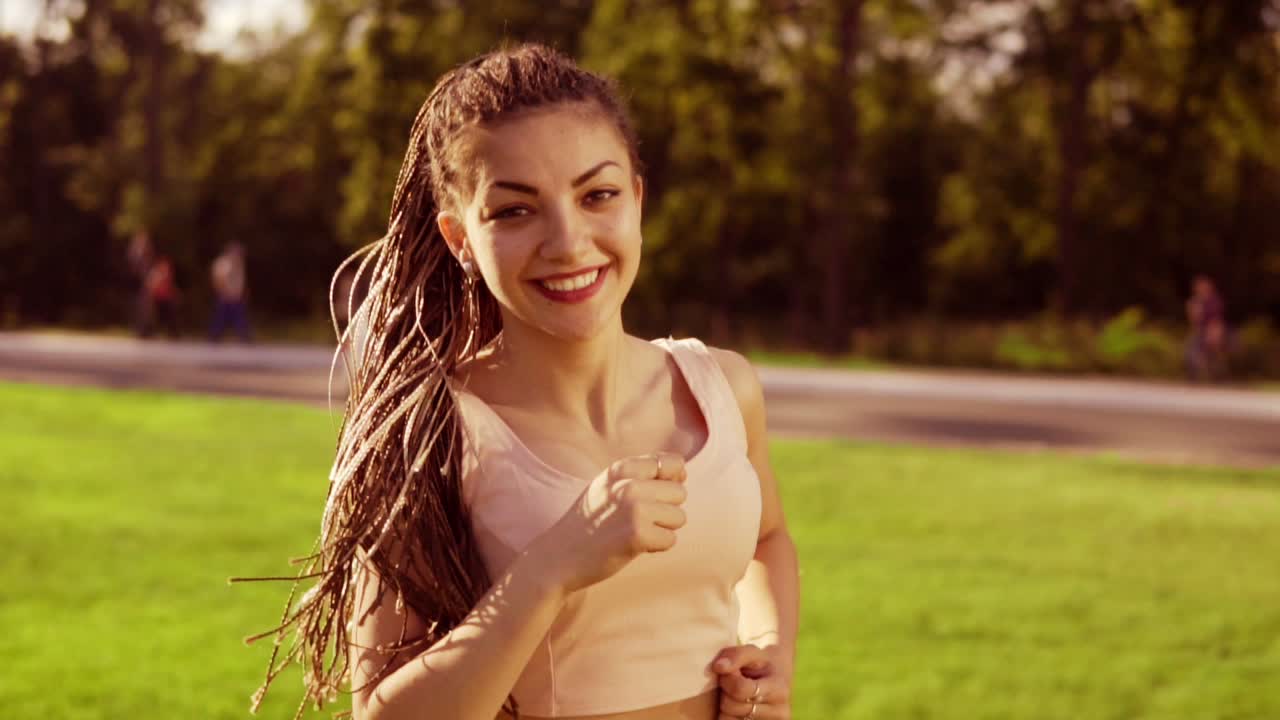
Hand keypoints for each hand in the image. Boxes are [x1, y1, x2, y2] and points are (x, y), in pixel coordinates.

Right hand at [534, 452, 686, 593]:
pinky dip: (656, 547)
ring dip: (662, 529)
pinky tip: (633, 546)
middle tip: (637, 520)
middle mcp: (629, 484)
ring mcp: (634, 508)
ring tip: (633, 532)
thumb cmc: (591, 521)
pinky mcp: (638, 534)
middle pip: (680, 493)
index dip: (671, 481)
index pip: (674, 463)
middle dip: (666, 510)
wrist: (560, 555)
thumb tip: (683, 472)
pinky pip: (671, 540)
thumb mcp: (609, 485)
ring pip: (679, 517)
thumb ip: (641, 475)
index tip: (654, 495)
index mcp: (622, 468)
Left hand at [712, 644, 791, 719]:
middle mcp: (780, 712)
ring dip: (725, 707)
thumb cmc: (760, 665)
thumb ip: (736, 655)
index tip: (728, 671)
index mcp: (779, 689)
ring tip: (735, 697)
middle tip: (731, 684)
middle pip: (732, 706)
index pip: (740, 689)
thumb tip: (719, 667)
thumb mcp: (752, 653)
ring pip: (729, 719)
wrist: (774, 679)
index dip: (727, 679)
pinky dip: (729, 717)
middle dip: (726, 693)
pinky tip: (737, 709)